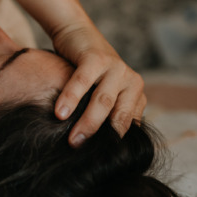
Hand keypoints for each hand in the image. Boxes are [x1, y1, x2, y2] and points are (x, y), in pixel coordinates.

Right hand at [51, 23, 145, 147]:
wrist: (77, 34)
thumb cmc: (86, 72)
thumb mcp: (99, 94)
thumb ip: (102, 115)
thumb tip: (91, 151)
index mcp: (135, 95)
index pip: (128, 127)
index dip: (113, 145)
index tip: (98, 163)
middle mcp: (131, 81)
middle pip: (117, 117)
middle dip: (99, 138)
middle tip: (81, 153)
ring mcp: (116, 68)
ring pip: (103, 101)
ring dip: (87, 122)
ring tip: (72, 140)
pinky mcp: (97, 57)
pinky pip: (83, 81)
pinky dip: (71, 98)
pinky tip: (60, 113)